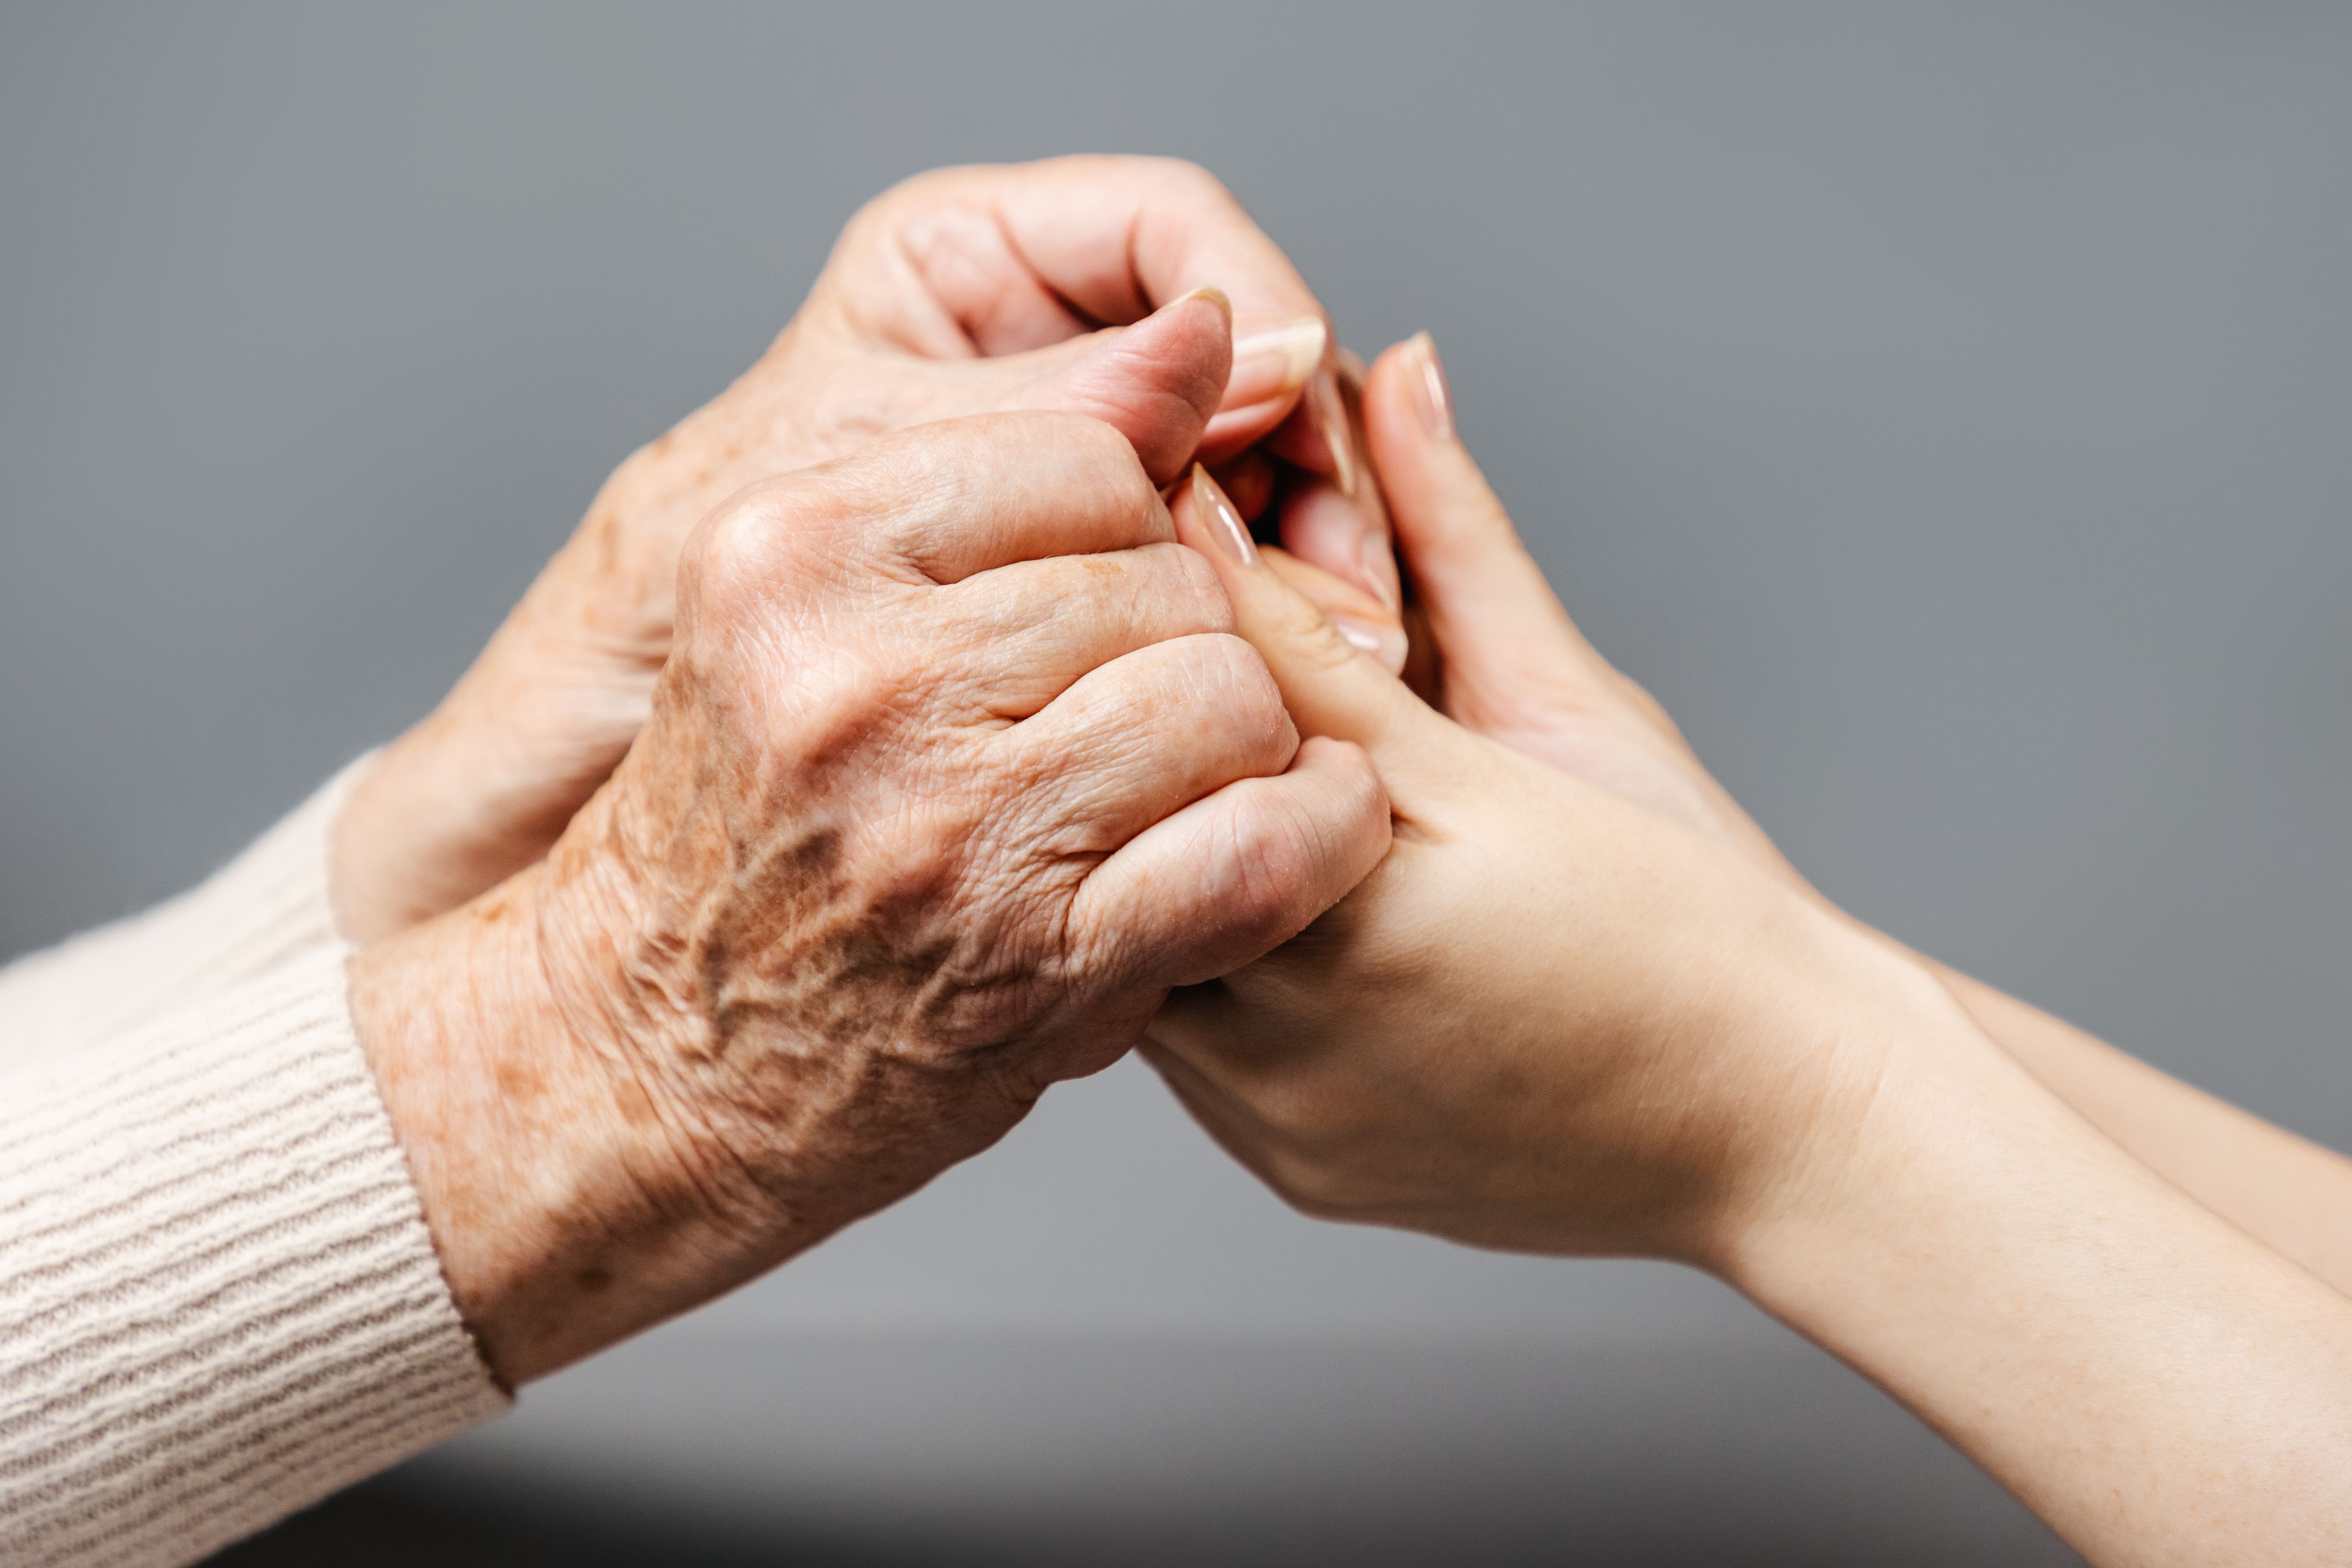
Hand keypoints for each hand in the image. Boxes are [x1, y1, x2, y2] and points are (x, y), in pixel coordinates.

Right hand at [334, 156, 1399, 940]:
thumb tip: (1211, 330)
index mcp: (788, 553)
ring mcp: (953, 826)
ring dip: (1247, 738)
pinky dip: (1322, 832)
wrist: (648, 1056)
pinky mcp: (1044, 962)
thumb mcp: (803, 611)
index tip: (1107, 593)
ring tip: (1182, 779)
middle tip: (1137, 707)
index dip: (1133, 523)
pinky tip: (1301, 832)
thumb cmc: (747, 819)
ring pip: (1230, 696)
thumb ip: (997, 475)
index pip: (1086, 457)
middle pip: (1169, 576)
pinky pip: (1270, 840)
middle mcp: (858, 678)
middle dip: (1186, 636)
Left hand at [1151, 451, 2351, 1567]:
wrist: (1786, 1139)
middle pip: (1141, 834)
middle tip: (1124, 644)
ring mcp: (1286, 1112)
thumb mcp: (1576, 712)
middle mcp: (1315, 1019)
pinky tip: (1222, 893)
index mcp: (1387, 884)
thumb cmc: (1702, 920)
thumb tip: (1403, 375)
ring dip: (1145, 844)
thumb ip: (1457, 545)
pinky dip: (1184, 953)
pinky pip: (1179, 1045)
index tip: (1149, 519)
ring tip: (1169, 768)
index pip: (1218, 706)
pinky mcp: (1285, 1161)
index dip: (1173, 600)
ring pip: (1138, 939)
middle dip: (1139, 732)